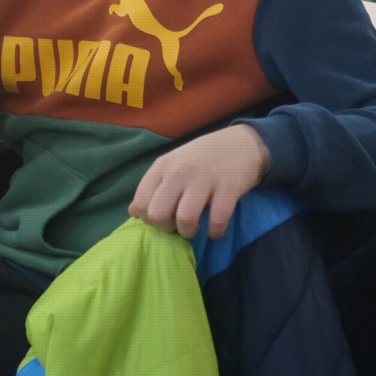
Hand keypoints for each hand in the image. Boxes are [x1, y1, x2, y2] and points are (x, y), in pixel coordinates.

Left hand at [129, 124, 270, 239]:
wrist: (242, 143)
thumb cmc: (203, 157)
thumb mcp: (173, 165)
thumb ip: (153, 187)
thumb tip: (133, 212)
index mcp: (163, 165)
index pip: (141, 202)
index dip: (149, 219)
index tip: (164, 218)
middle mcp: (179, 171)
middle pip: (158, 214)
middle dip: (167, 228)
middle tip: (178, 225)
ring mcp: (204, 179)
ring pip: (184, 219)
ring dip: (189, 232)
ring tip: (196, 228)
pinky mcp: (228, 188)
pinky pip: (217, 221)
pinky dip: (215, 232)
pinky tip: (216, 230)